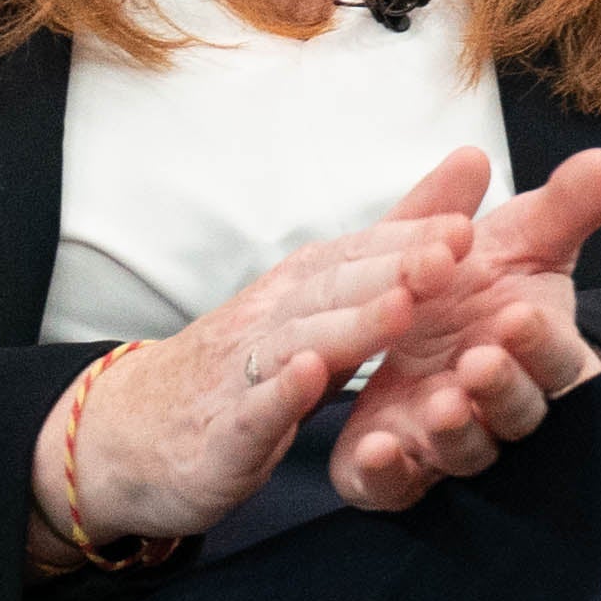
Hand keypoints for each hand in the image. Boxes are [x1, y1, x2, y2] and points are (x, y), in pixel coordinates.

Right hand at [27, 207, 472, 561]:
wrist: (129, 434)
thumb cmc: (251, 359)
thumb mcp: (324, 303)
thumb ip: (398, 243)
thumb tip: (471, 161)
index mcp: (301, 288)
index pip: (359, 253)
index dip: (411, 239)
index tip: (465, 225)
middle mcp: (270, 320)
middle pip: (334, 288)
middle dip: (395, 268)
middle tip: (452, 251)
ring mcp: (240, 377)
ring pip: (298, 343)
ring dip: (350, 324)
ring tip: (402, 306)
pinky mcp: (219, 438)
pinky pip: (249, 414)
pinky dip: (278, 396)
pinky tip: (305, 378)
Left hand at [328, 149, 600, 512]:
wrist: (414, 335)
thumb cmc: (480, 288)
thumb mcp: (516, 240)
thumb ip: (561, 208)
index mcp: (536, 354)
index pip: (556, 359)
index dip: (539, 343)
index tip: (515, 315)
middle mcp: (499, 407)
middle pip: (516, 413)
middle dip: (499, 390)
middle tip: (476, 361)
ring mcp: (450, 444)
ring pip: (465, 453)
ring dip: (454, 433)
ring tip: (436, 405)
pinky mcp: (398, 471)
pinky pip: (396, 489)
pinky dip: (388, 475)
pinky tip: (372, 447)